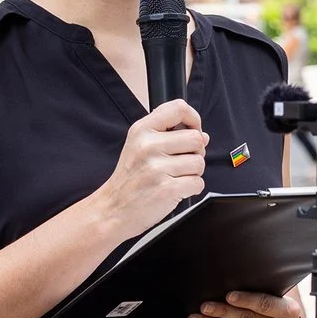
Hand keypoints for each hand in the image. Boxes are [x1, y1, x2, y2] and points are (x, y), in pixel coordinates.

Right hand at [89, 101, 207, 240]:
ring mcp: (157, 168)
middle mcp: (148, 146)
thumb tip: (203, 136)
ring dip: (193, 173)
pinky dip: (191, 189)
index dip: (193, 119)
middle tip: (180, 163)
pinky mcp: (167, 189)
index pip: (178, 108)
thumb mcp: (139, 146)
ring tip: (175, 177)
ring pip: (199, 162)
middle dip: (195, 153)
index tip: (193, 130)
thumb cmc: (129, 179)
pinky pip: (198, 183)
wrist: (113, 210)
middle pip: (196, 139)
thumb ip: (169, 135)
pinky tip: (176, 190)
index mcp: (142, 130)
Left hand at [191, 288, 305, 317]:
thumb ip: (266, 285)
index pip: (266, 305)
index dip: (247, 300)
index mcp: (289, 312)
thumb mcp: (280, 295)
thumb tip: (240, 271)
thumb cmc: (278, 308)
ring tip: (196, 317)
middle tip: (205, 306)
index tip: (229, 296)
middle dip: (224, 312)